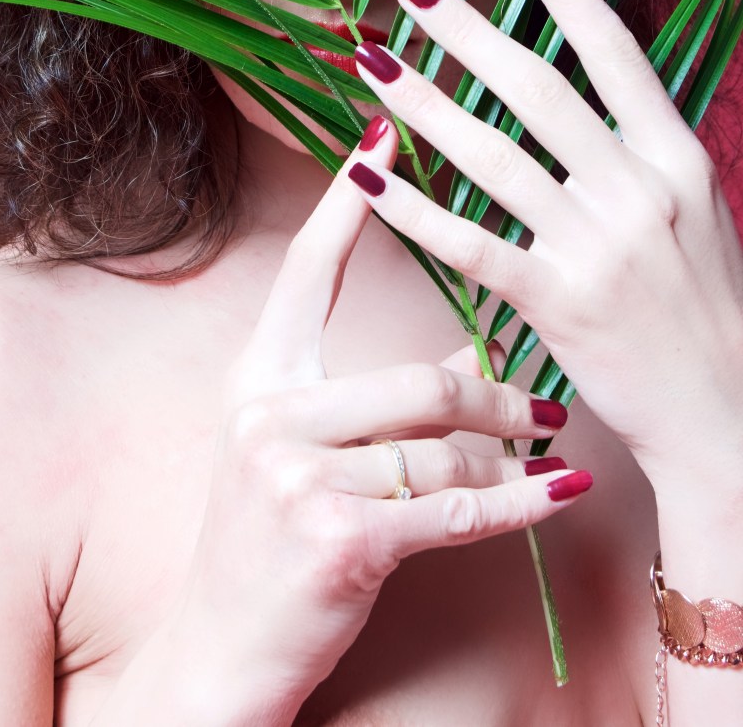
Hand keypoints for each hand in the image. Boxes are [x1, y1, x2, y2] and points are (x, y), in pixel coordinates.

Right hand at [168, 124, 590, 717]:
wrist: (220, 648)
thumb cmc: (269, 538)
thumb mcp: (306, 453)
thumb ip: (381, 396)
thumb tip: (479, 350)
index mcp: (258, 377)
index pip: (309, 273)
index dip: (350, 202)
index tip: (384, 134)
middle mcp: (270, 414)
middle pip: (418, 375)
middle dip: (494, 394)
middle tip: (543, 399)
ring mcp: (297, 477)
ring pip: (445, 446)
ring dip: (507, 454)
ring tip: (542, 453)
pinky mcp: (339, 540)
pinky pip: (458, 509)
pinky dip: (520, 504)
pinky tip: (561, 491)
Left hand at [347, 0, 742, 494]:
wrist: (727, 414)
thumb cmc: (707, 308)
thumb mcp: (697, 213)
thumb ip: (641, 154)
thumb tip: (586, 97)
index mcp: (679, 157)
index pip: (616, 53)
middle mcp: (641, 190)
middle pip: (538, 89)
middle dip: (468, 31)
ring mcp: (600, 247)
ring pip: (493, 156)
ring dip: (423, 104)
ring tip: (370, 62)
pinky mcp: (561, 304)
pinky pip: (473, 245)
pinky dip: (415, 209)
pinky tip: (368, 174)